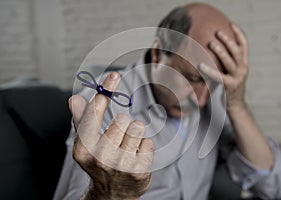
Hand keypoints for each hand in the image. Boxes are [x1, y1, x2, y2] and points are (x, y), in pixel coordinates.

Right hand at [69, 72, 153, 199]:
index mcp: (83, 148)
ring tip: (127, 148)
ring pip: (137, 127)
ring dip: (134, 135)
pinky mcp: (139, 171)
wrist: (113, 193)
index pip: (94, 113)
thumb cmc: (99, 160)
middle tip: (118, 140)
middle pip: (122, 119)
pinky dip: (144, 147)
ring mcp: (120, 165)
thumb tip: (74, 99)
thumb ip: (81, 120)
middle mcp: (100, 157)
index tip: (114, 75)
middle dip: (123, 126)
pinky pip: (148, 142)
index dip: (105, 91)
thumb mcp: (86, 143)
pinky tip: (135, 158)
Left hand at [200, 23, 248, 110]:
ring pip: (230, 61)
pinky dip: (210, 70)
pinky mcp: (230, 86)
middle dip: (228, 40)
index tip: (231, 24)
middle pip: (237, 51)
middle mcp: (243, 69)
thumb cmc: (230, 87)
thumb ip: (227, 62)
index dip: (238, 34)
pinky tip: (201, 65)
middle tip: (218, 32)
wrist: (235, 105)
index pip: (244, 46)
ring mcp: (237, 77)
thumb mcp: (231, 72)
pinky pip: (219, 76)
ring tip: (211, 43)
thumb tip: (214, 48)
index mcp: (244, 64)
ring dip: (221, 51)